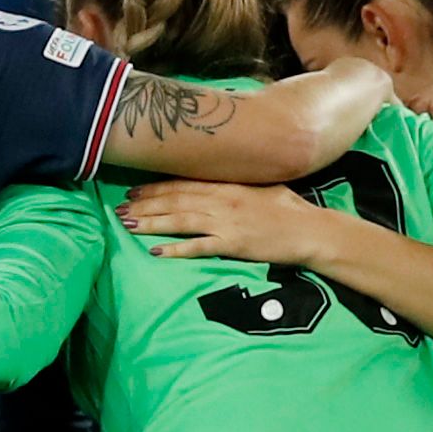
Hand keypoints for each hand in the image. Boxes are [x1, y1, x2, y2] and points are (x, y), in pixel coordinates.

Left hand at [118, 180, 329, 264]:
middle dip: (146, 203)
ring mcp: (227, 222)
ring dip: (152, 222)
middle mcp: (223, 199)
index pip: (183, 183)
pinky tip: (156, 250)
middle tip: (121, 208)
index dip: (156, 187)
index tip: (134, 190)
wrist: (311, 231)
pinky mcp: (233, 244)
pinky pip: (199, 247)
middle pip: (176, 200)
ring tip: (128, 224)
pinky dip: (176, 248)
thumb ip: (236, 182)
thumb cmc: (290, 208)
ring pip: (181, 220)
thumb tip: (216, 181)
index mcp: (228, 184)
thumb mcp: (262, 185)